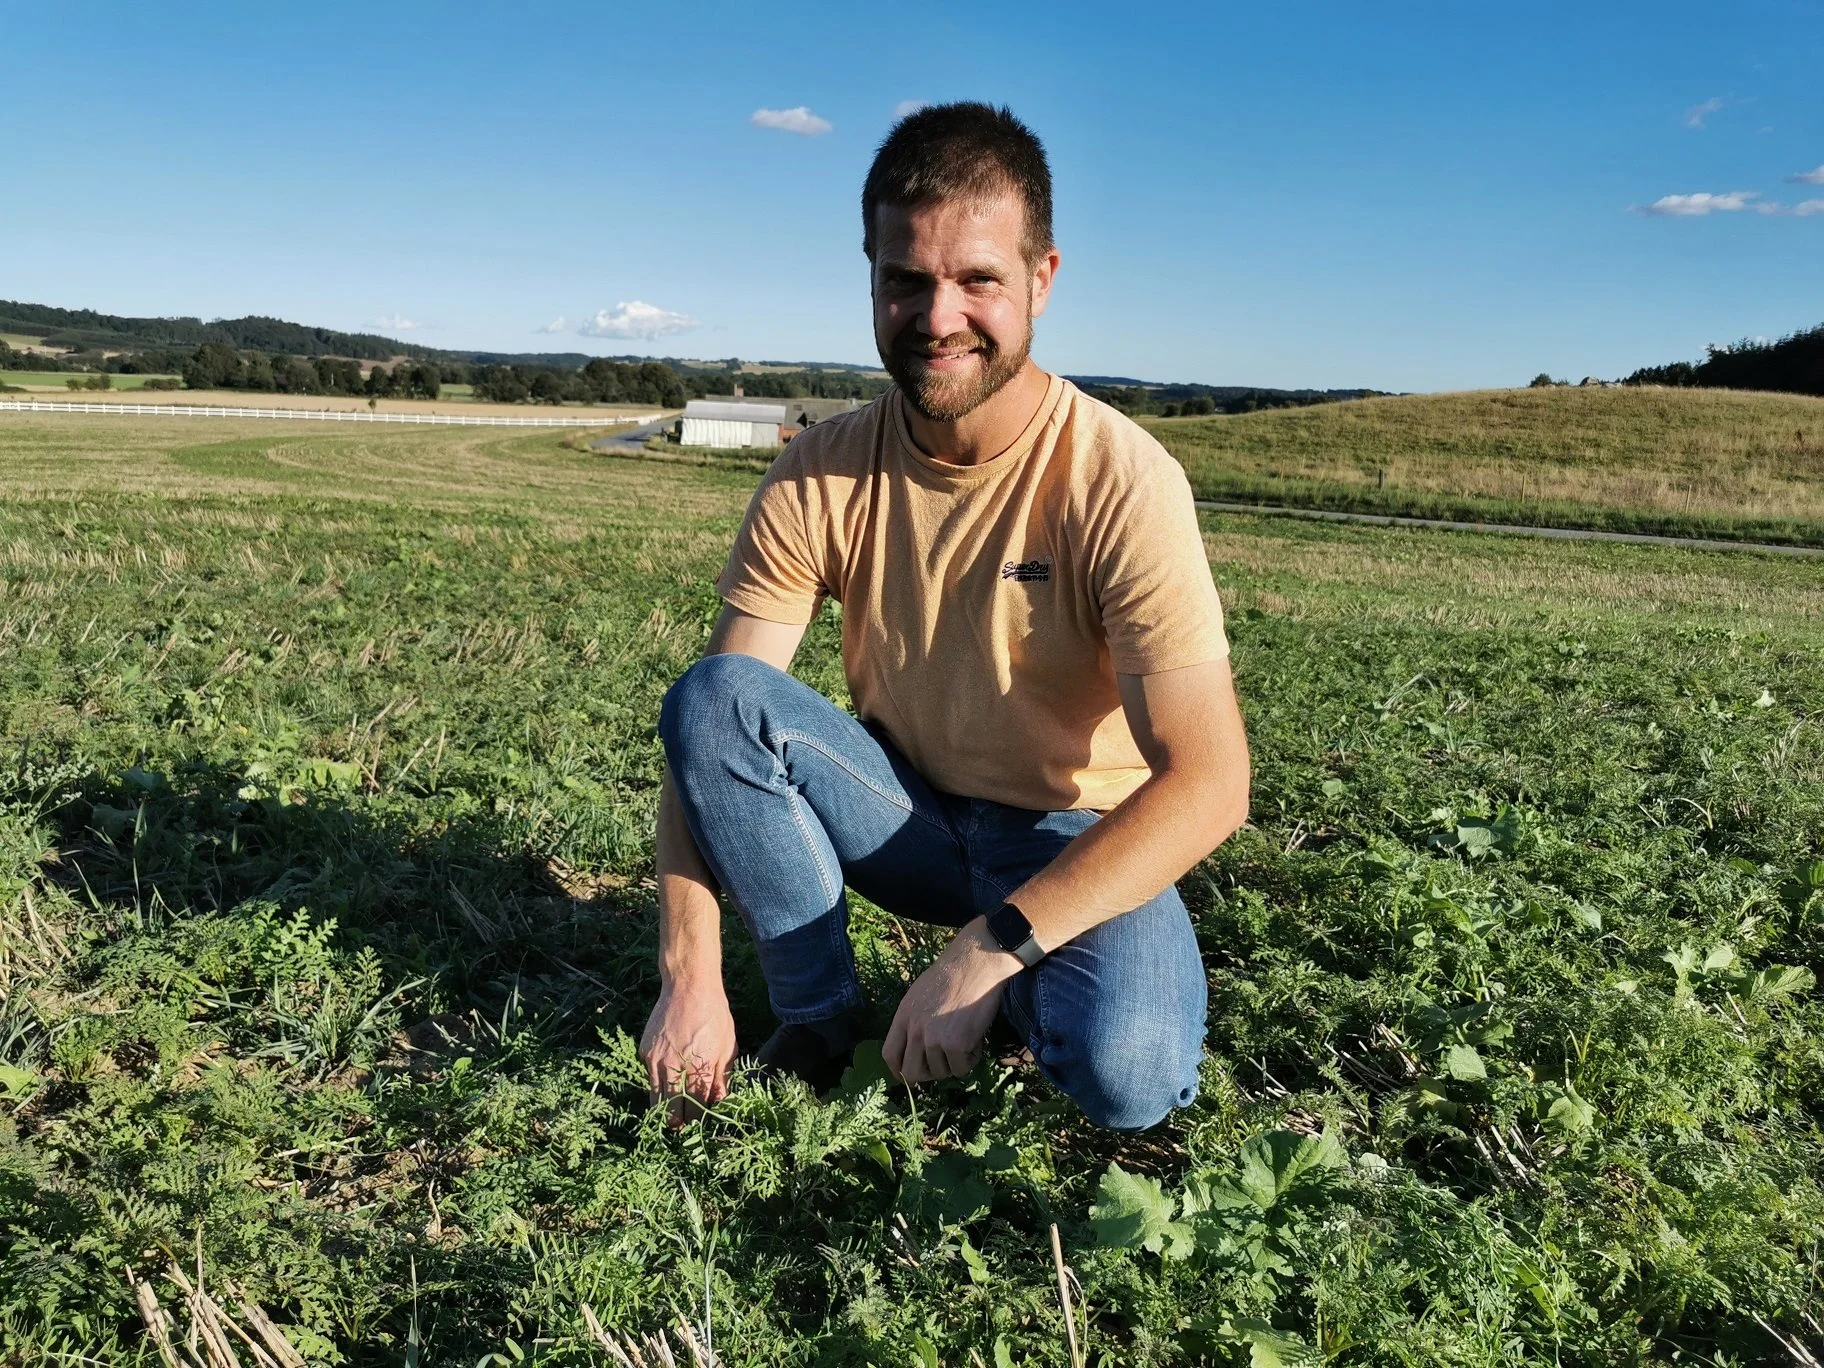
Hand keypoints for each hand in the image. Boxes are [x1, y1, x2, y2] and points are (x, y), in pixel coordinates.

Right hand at [640, 981, 736, 1123]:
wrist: (689, 987)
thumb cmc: (714, 1015)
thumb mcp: (727, 1046)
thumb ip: (721, 1077)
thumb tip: (719, 1101)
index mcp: (700, 1068)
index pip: (696, 1110)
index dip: (697, 1121)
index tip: (699, 1125)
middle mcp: (675, 1068)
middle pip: (672, 1110)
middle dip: (677, 1123)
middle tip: (681, 1128)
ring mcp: (657, 1060)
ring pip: (656, 1100)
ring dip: (663, 1110)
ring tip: (671, 1116)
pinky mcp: (645, 1052)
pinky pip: (650, 1078)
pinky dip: (657, 1085)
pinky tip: (665, 1085)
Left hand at [884, 918, 1021, 1084]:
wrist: (976, 964)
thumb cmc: (953, 975)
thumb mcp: (919, 995)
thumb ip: (913, 1021)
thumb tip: (915, 1047)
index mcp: (903, 1016)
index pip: (890, 1055)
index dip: (899, 1070)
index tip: (909, 1074)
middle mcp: (915, 1030)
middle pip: (912, 1073)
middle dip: (928, 1074)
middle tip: (943, 1064)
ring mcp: (934, 1038)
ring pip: (941, 1072)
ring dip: (954, 1062)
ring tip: (965, 1039)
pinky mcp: (956, 1044)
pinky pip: (961, 1068)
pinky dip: (971, 1059)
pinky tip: (975, 1039)